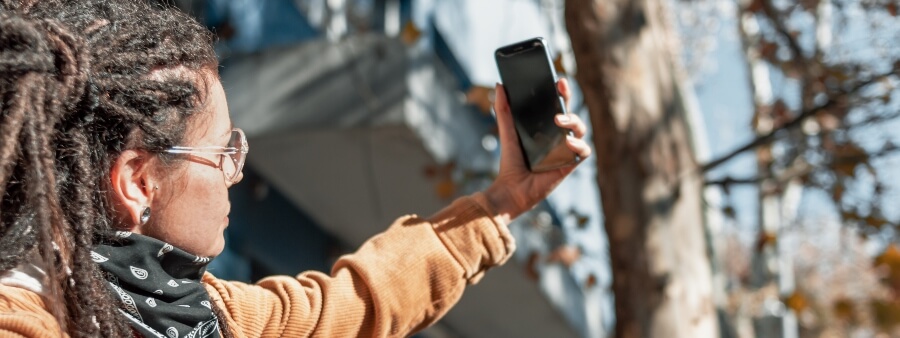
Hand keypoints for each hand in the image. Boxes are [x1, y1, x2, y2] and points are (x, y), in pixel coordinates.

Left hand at [483, 78, 591, 223]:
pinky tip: (567, 141)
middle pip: (572, 113)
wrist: (511, 188)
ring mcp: (566, 150)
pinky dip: (579, 145)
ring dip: (574, 121)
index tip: (558, 81)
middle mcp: (558, 137)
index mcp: (546, 128)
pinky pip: (584, 151)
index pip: (558, 105)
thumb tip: (500, 84)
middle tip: (561, 89)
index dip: (562, 92)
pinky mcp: (570, 164)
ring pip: (581, 130)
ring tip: (559, 120)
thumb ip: (503, 109)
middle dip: (569, 99)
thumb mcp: (507, 131)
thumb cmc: (511, 162)